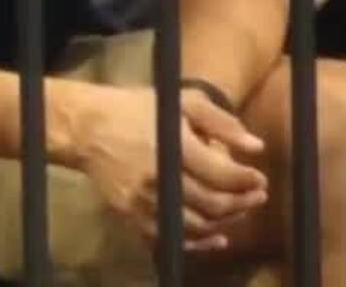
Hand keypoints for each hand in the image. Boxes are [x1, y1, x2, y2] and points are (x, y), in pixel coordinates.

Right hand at [70, 84, 267, 252]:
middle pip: (214, 204)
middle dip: (243, 203)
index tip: (260, 178)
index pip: (223, 175)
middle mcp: (160, 179)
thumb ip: (221, 122)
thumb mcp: (180, 102)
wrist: (85, 128)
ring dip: (225, 222)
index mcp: (174, 147)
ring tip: (239, 210)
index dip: (248, 180)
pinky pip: (171, 238)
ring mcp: (145, 201)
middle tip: (257, 196)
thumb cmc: (136, 110)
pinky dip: (198, 243)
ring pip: (197, 226)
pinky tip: (216, 238)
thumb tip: (257, 148)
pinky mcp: (132, 214)